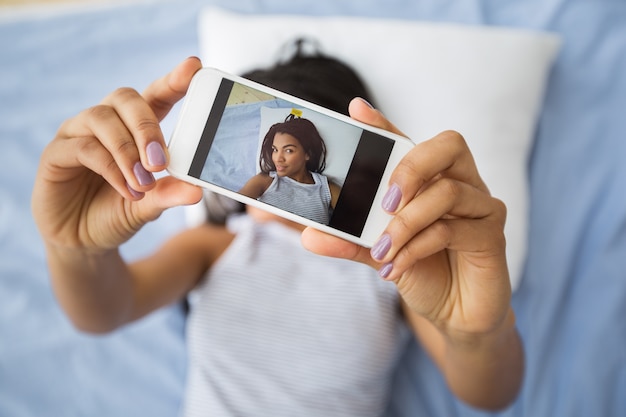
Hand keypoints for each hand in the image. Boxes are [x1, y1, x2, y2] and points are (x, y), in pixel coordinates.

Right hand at [32, 57, 203, 250]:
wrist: (84, 242)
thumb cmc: (119, 212)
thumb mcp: (150, 205)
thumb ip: (169, 193)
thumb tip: (196, 190)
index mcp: (134, 127)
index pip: (155, 95)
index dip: (173, 80)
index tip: (193, 67)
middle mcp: (105, 122)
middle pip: (125, 98)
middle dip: (146, 126)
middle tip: (160, 160)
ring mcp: (78, 134)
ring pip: (102, 119)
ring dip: (127, 151)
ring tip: (143, 183)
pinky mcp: (56, 153)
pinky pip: (83, 147)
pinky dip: (110, 168)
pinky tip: (127, 190)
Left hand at [302, 98, 510, 336]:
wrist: (454, 314)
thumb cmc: (422, 272)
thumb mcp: (379, 253)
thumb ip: (349, 240)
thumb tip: (309, 235)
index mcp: (431, 179)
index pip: (407, 142)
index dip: (384, 124)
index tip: (356, 112)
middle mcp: (461, 183)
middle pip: (448, 146)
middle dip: (410, 167)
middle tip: (384, 201)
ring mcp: (481, 206)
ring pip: (447, 192)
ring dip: (406, 223)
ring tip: (382, 250)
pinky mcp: (492, 234)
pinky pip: (452, 229)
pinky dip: (417, 249)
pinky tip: (396, 268)